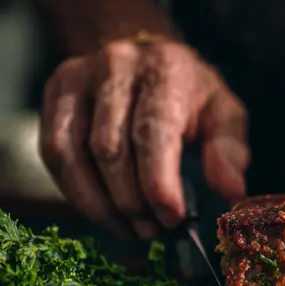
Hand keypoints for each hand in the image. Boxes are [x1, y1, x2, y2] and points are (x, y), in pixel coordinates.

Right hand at [40, 37, 248, 238]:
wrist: (145, 56)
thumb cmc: (188, 93)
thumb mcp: (222, 113)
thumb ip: (228, 151)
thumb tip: (230, 192)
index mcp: (165, 68)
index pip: (152, 132)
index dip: (158, 183)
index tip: (171, 219)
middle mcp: (116, 66)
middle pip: (110, 149)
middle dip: (131, 201)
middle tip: (153, 229)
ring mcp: (78, 77)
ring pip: (74, 154)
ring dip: (100, 204)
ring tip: (128, 228)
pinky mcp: (55, 93)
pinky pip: (54, 153)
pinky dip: (76, 191)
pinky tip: (100, 210)